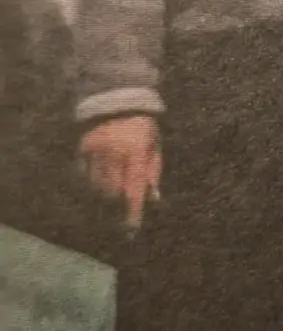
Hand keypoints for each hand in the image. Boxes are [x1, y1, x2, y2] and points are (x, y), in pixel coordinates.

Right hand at [80, 115, 161, 231]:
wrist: (116, 98)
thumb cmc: (142, 126)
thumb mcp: (154, 146)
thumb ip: (153, 172)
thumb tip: (153, 200)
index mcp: (135, 152)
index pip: (133, 189)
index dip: (132, 213)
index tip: (131, 232)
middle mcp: (112, 154)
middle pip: (111, 193)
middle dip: (116, 210)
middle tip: (121, 222)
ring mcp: (94, 152)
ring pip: (95, 188)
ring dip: (103, 201)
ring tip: (110, 208)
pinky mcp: (80, 149)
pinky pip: (82, 177)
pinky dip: (89, 187)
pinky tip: (97, 191)